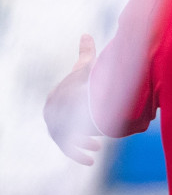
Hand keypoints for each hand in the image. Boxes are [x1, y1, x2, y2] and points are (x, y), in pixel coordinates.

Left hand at [44, 34, 102, 164]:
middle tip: (97, 139)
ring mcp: (55, 127)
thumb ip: (86, 52)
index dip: (80, 115)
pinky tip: (91, 160)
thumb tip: (86, 34)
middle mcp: (51, 114)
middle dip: (84, 132)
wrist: (80, 101)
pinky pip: (70, 149)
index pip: (65, 109)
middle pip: (68, 125)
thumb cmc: (83, 83)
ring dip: (84, 144)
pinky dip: (80, 154)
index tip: (93, 121)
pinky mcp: (61, 138)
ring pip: (70, 138)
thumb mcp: (85, 66)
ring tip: (96, 147)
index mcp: (55, 99)